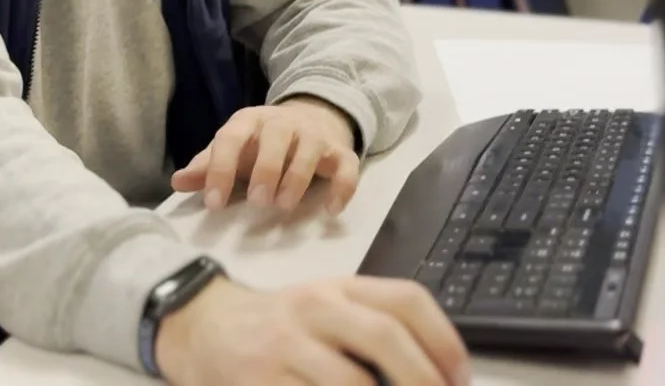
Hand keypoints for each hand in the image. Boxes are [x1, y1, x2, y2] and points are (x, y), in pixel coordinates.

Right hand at [156, 276, 470, 385]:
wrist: (204, 328)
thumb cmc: (284, 327)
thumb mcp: (329, 311)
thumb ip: (375, 329)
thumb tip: (438, 375)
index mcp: (341, 289)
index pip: (405, 299)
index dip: (444, 341)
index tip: (460, 379)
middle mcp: (316, 309)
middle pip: (384, 337)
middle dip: (422, 379)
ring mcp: (286, 346)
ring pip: (352, 382)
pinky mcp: (261, 381)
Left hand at [171, 98, 360, 213]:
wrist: (311, 120)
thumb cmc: (261, 144)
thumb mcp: (234, 150)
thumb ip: (208, 167)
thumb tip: (177, 182)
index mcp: (249, 122)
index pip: (231, 138)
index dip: (220, 170)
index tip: (214, 204)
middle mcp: (283, 123)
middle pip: (275, 136)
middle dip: (266, 168)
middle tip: (257, 201)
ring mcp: (315, 135)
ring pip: (310, 149)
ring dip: (297, 177)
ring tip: (284, 206)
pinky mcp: (341, 152)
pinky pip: (347, 167)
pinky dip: (342, 187)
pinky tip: (330, 210)